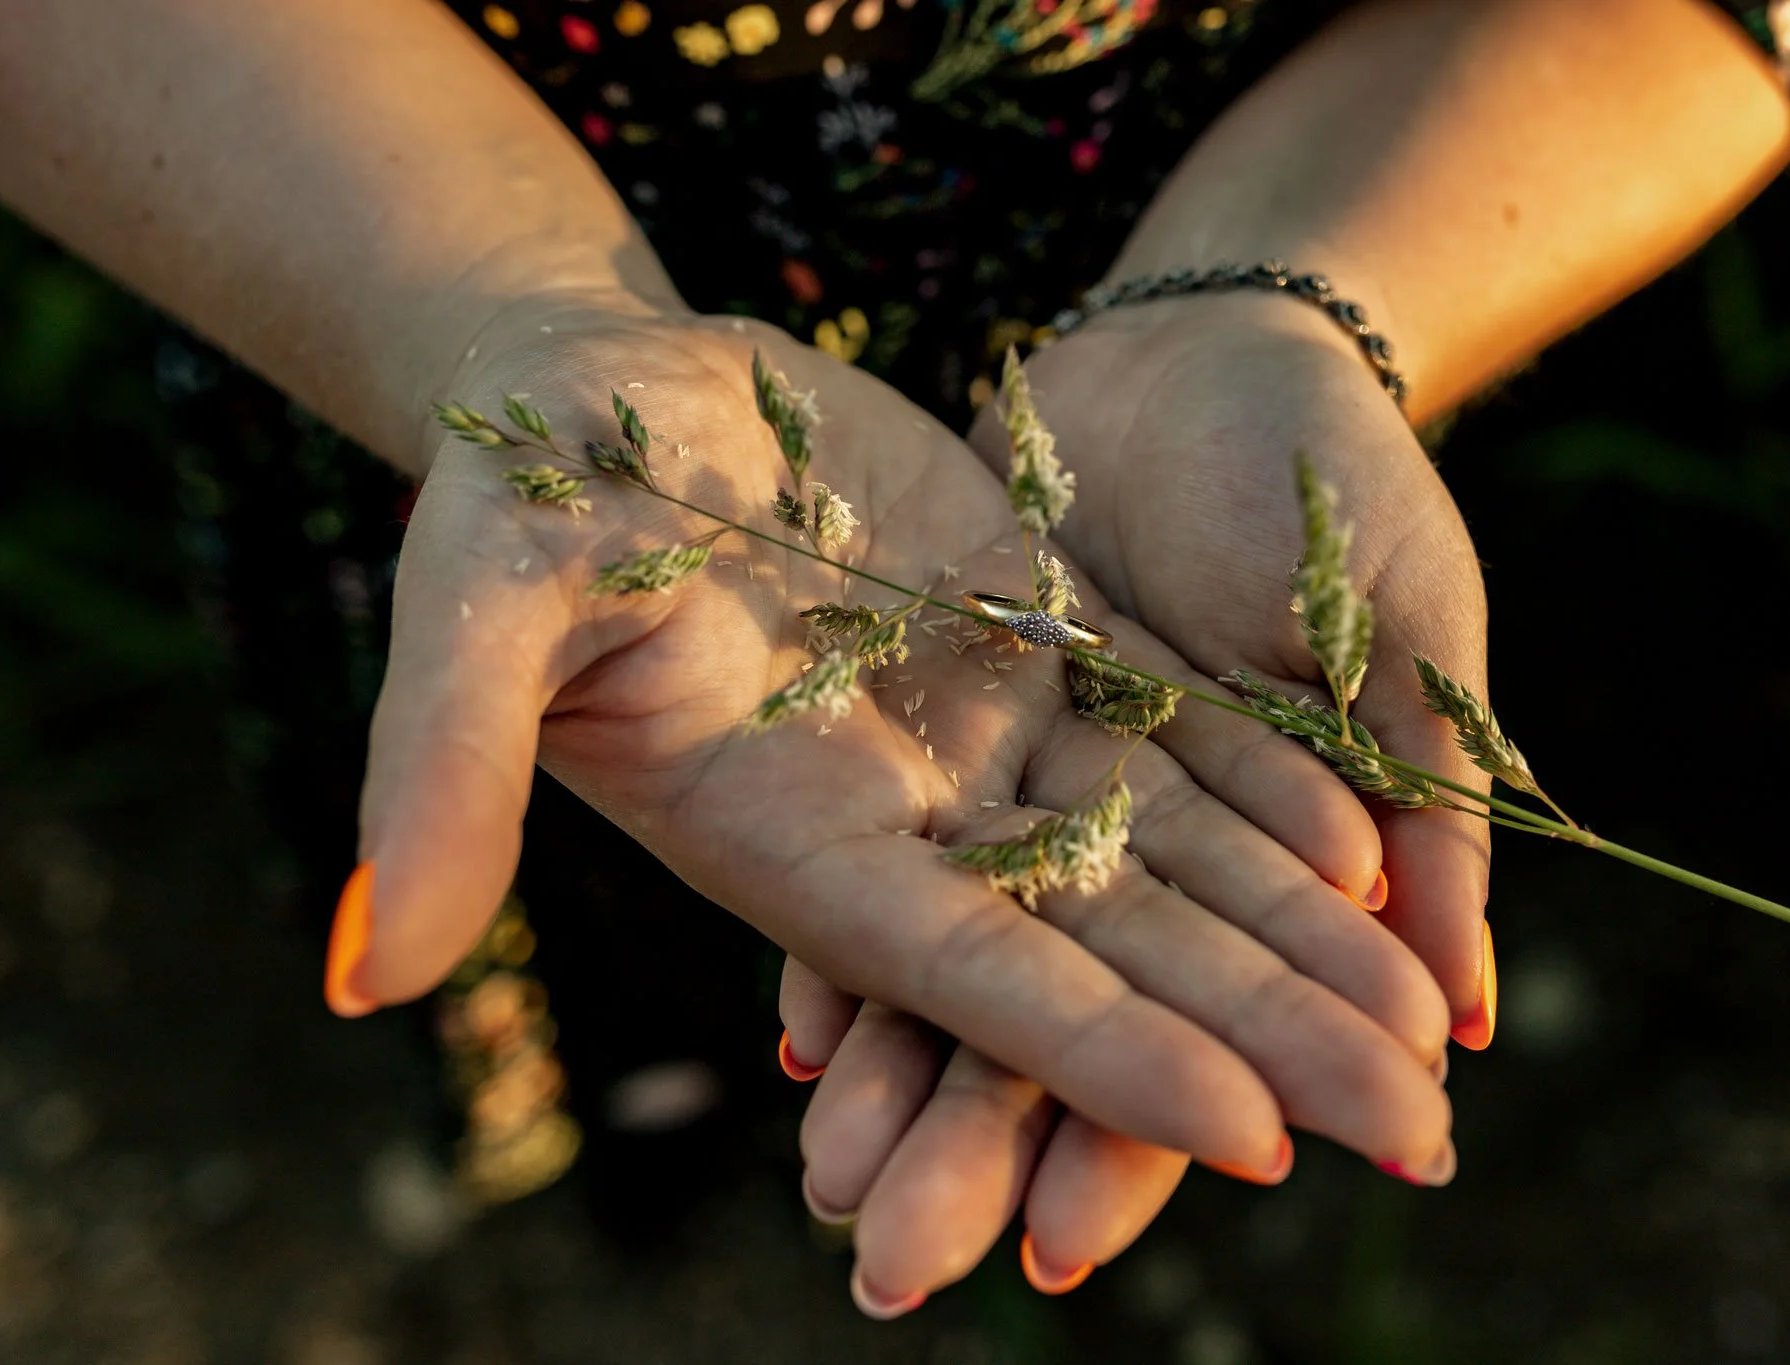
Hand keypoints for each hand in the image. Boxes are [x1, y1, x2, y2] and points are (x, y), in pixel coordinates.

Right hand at [331, 306, 1453, 1250]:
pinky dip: (1272, 797)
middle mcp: (905, 816)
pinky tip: (1384, 860)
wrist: (602, 385)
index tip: (1258, 1140)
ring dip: (1300, 945)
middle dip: (1265, 1044)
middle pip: (1115, 953)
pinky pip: (1170, 737)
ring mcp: (979, 734)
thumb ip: (436, 776)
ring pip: (1169, 863)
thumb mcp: (476, 600)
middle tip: (1422, 1142)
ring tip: (1429, 1033)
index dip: (1111, 1056)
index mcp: (789, 840)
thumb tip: (360, 977)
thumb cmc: (525, 485)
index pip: (975, 977)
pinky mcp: (1027, 644)